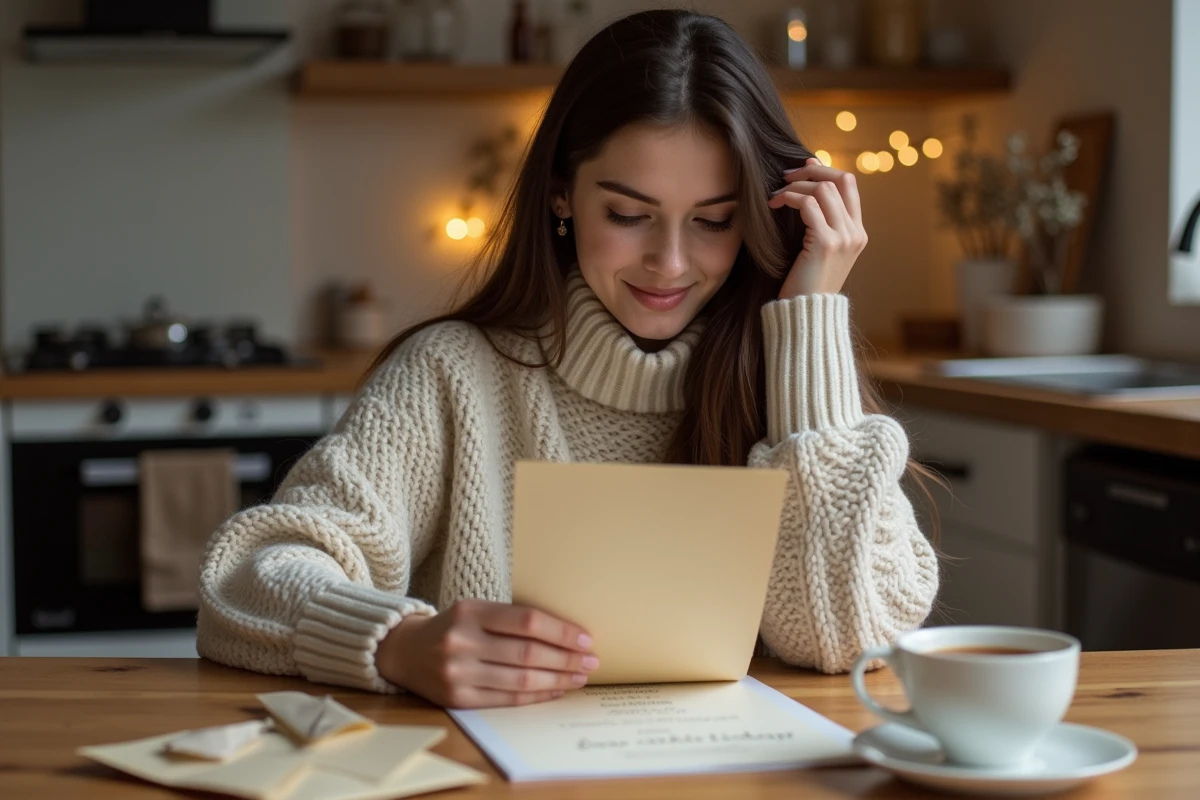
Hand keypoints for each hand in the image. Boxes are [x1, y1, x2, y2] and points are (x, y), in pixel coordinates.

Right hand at [375, 599, 598, 707]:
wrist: (404, 651)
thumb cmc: (452, 627)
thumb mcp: (475, 610)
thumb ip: (511, 619)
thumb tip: (565, 635)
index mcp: (469, 612)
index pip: (526, 622)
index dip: (561, 632)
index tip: (585, 639)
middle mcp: (462, 643)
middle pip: (528, 653)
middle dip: (566, 659)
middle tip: (591, 661)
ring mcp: (458, 673)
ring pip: (521, 680)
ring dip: (557, 680)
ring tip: (580, 676)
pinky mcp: (458, 699)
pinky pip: (507, 699)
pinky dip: (536, 696)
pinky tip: (555, 689)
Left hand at [768, 157, 867, 298]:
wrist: (806, 315)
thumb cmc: (805, 285)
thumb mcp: (818, 252)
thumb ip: (820, 226)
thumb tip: (806, 194)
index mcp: (857, 233)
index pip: (850, 185)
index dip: (827, 170)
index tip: (804, 167)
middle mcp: (856, 233)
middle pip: (839, 180)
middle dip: (809, 173)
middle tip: (785, 176)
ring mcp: (844, 238)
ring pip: (823, 190)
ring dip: (795, 186)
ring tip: (775, 196)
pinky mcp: (827, 244)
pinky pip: (808, 205)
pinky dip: (790, 198)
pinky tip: (775, 205)